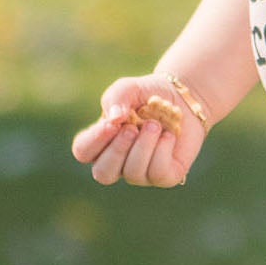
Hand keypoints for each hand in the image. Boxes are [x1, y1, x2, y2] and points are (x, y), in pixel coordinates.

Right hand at [72, 74, 208, 186]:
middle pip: (103, 174)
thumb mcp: (129, 88)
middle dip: (118, 150)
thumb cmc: (148, 95)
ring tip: (155, 125)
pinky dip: (162, 150)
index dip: (94, 141)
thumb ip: (115, 98)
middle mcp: (117, 163)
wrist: (182, 99)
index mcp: (101, 142)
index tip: (111, 123)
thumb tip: (114, 118)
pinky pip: (157, 173)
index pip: (83, 151)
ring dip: (144, 145)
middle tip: (132, 128)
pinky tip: (168, 136)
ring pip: (133, 173)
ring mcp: (140, 173)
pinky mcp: (164, 176)